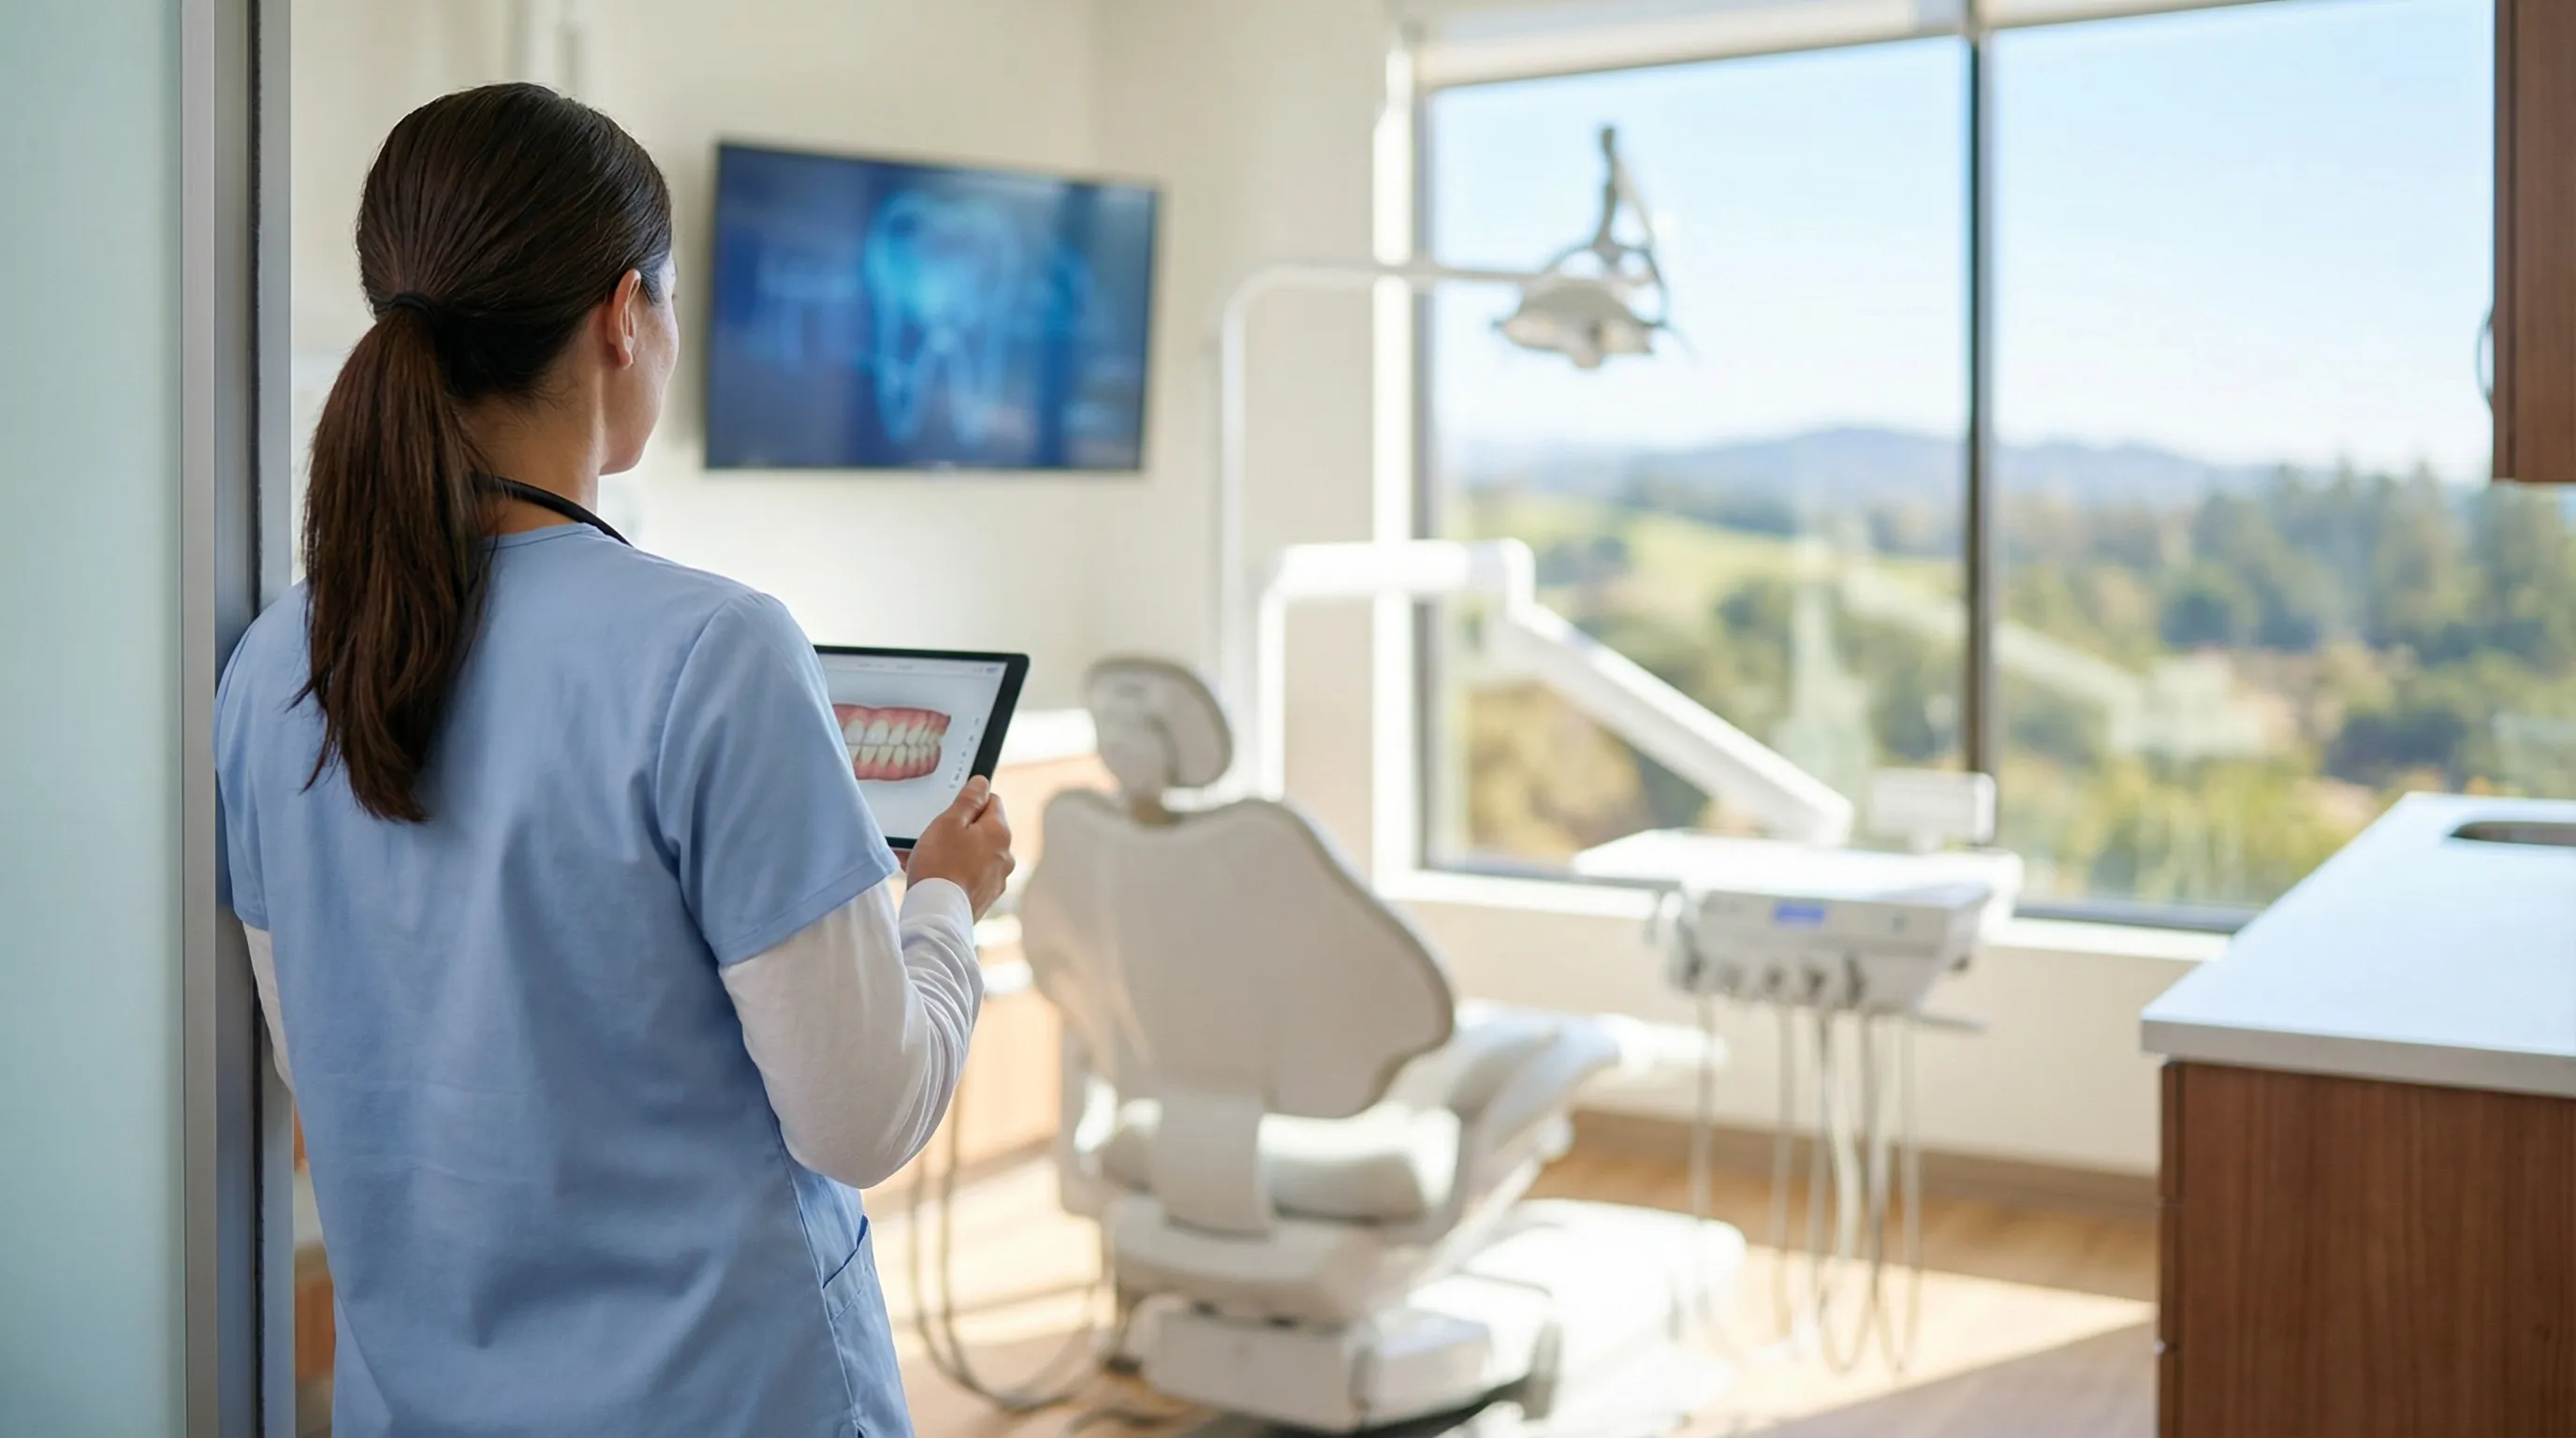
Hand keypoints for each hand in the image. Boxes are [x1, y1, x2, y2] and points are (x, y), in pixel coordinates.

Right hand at [904, 776, 1014, 917]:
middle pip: (983, 830)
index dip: (969, 802)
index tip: (950, 811)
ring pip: (973, 855)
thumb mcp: (949, 822)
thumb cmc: (940, 864)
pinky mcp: (983, 898)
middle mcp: (1005, 857)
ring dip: (953, 852)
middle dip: (959, 830)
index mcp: (1000, 833)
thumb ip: (968, 800)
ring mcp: (996, 880)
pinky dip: (952, 872)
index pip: (992, 801)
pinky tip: (930, 876)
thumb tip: (983, 782)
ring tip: (924, 858)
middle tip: (934, 836)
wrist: (937, 915)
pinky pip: (968, 877)